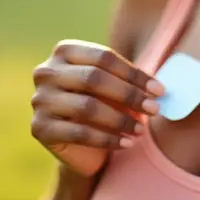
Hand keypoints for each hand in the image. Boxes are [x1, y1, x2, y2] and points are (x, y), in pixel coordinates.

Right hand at [30, 40, 163, 158]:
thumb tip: (159, 88)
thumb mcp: (116, 89)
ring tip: (141, 129)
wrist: (80, 147)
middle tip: (154, 109)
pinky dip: (108, 139)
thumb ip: (131, 82)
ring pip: (87, 107)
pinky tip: (127, 143)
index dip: (134, 74)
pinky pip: (79, 133)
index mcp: (64, 52)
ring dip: (120, 119)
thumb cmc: (103, 107)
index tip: (160, 90)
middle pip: (93, 78)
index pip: (103, 57)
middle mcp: (46, 72)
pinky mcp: (39, 128)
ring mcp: (39, 100)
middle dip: (129, 94)